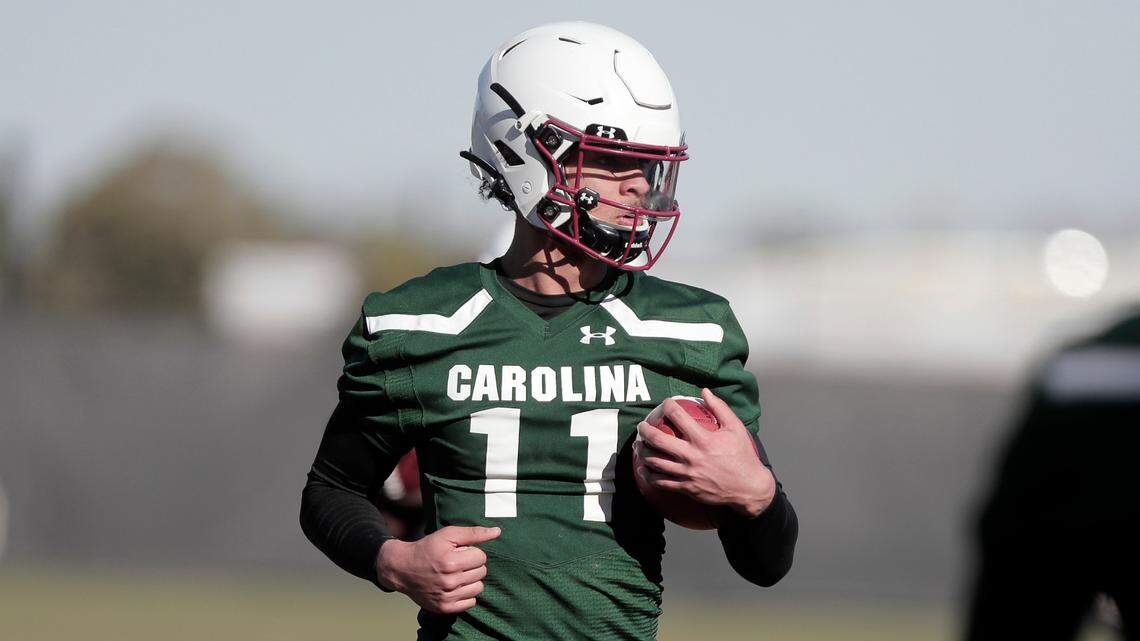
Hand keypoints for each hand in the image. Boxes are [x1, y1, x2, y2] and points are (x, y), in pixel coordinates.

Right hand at [376, 525, 499, 613]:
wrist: (402, 569)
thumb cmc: (427, 549)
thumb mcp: (447, 534)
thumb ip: (473, 533)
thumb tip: (497, 531)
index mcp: (450, 561)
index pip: (481, 556)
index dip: (472, 551)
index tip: (460, 552)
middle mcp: (449, 581)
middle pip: (482, 572)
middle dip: (473, 565)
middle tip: (458, 562)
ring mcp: (447, 596)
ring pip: (479, 587)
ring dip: (471, 579)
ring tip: (458, 574)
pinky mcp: (445, 608)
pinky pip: (471, 602)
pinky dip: (466, 594)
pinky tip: (456, 586)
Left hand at [635, 389, 775, 517]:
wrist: (749, 488)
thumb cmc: (743, 456)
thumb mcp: (736, 428)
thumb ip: (720, 408)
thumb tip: (705, 391)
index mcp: (704, 439)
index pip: (678, 417)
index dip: (668, 406)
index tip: (665, 403)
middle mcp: (693, 456)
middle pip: (659, 440)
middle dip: (645, 430)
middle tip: (641, 426)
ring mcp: (688, 474)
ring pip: (656, 462)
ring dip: (642, 452)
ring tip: (638, 446)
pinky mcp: (686, 488)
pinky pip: (661, 482)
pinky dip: (648, 475)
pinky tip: (642, 469)